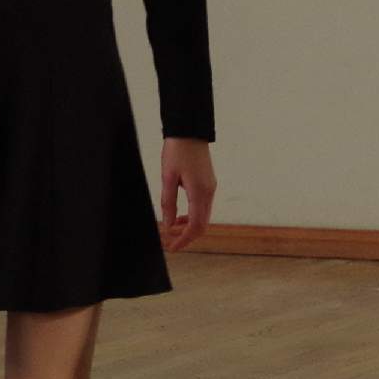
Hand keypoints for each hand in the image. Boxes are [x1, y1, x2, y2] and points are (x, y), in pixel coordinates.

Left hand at [158, 137, 217, 251]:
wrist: (189, 130)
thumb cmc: (177, 151)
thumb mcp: (167, 177)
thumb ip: (168, 203)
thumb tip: (168, 225)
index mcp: (200, 193)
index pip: (195, 226)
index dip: (184, 240)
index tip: (171, 247)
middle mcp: (209, 193)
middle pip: (202, 225)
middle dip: (187, 237)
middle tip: (170, 243)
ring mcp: (211, 188)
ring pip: (204, 217)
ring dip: (189, 227)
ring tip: (172, 230)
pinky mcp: (208, 184)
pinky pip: (203, 207)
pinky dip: (192, 216)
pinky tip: (179, 216)